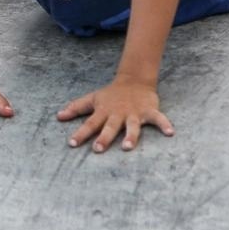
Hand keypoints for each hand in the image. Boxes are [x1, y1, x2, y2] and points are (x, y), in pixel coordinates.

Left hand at [57, 76, 173, 151]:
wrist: (134, 80)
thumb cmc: (111, 94)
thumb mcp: (92, 99)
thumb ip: (76, 108)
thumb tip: (58, 116)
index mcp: (103, 112)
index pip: (90, 124)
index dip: (80, 134)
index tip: (72, 144)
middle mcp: (118, 114)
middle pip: (109, 127)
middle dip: (104, 138)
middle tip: (97, 149)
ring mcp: (134, 113)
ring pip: (132, 126)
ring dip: (130, 136)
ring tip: (127, 147)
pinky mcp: (149, 112)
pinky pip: (158, 119)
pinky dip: (164, 124)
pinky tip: (170, 133)